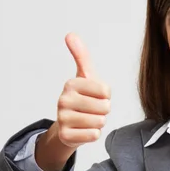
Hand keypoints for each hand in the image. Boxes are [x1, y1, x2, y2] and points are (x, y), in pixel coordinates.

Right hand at [56, 33, 111, 148]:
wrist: (67, 126)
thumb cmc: (82, 98)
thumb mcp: (84, 76)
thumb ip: (81, 55)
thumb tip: (70, 34)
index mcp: (71, 84)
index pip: (106, 91)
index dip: (106, 96)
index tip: (95, 96)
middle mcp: (63, 100)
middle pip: (104, 107)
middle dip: (102, 110)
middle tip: (91, 110)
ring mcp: (63, 119)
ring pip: (100, 122)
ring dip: (98, 122)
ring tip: (87, 119)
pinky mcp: (66, 136)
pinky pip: (94, 135)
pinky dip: (93, 134)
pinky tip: (83, 130)